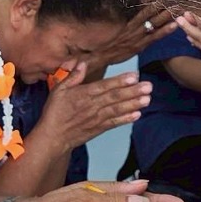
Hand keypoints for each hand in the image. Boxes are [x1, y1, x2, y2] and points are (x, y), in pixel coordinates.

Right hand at [33, 70, 153, 152]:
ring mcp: (97, 118)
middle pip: (115, 97)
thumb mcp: (58, 90)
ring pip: (117, 109)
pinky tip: (137, 114)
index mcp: (83, 94)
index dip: (120, 81)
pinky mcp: (99, 129)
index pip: (105, 86)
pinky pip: (114, 123)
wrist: (53, 137)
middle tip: (148, 86)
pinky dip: (126, 119)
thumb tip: (82, 64)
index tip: (134, 76)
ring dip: (133, 104)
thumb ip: (72, 77)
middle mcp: (92, 106)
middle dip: (133, 91)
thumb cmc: (54, 113)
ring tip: (147, 99)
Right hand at [85, 3, 177, 72]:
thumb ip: (121, 18)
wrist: (102, 55)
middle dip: (162, 5)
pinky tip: (175, 25)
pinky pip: (155, 37)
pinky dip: (165, 31)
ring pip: (155, 23)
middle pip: (150, 13)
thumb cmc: (108, 42)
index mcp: (128, 21)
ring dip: (167, 15)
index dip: (150, 0)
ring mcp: (138, 36)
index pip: (141, 8)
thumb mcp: (114, 27)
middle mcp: (134, 27)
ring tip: (178, 8)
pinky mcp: (141, 46)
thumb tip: (126, 9)